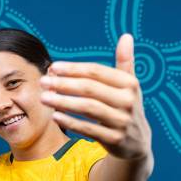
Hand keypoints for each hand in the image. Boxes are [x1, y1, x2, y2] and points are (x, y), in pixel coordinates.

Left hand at [40, 33, 151, 159]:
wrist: (138, 144)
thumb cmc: (126, 107)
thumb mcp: (129, 86)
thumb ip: (125, 61)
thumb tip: (126, 36)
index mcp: (129, 84)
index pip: (96, 72)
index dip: (73, 69)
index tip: (53, 67)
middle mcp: (128, 101)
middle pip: (90, 88)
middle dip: (64, 84)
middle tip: (43, 81)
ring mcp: (122, 121)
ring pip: (88, 108)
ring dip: (63, 102)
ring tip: (44, 98)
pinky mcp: (114, 140)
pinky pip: (89, 129)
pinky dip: (71, 122)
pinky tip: (55, 116)